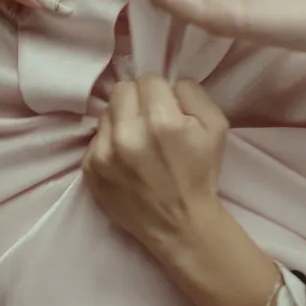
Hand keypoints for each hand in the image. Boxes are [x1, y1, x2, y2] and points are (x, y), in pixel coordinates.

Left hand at [82, 76, 227, 251]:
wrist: (181, 226)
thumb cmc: (201, 174)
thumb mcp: (216, 127)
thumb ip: (193, 93)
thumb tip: (169, 82)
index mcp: (161, 122)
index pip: (148, 79)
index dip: (160, 92)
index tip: (166, 108)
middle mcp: (127, 135)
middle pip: (121, 90)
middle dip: (137, 101)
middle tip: (150, 121)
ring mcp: (103, 155)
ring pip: (106, 112)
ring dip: (121, 120)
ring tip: (138, 142)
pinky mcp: (89, 170)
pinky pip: (95, 138)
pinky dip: (109, 143)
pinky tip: (126, 160)